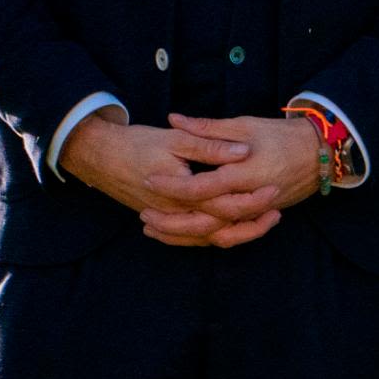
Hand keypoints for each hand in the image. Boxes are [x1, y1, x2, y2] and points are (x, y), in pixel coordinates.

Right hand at [59, 111, 275, 241]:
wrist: (100, 157)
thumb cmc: (138, 144)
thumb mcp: (177, 139)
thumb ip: (211, 145)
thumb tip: (243, 150)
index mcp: (182, 192)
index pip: (224, 204)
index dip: (253, 199)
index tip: (275, 188)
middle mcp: (176, 212)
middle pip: (221, 229)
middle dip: (252, 223)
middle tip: (278, 211)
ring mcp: (169, 220)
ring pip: (208, 238)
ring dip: (238, 233)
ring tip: (265, 221)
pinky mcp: (165, 221)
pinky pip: (193, 239)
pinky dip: (216, 237)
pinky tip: (235, 228)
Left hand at [133, 113, 320, 246]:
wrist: (321, 152)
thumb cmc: (282, 135)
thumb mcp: (245, 125)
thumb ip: (208, 128)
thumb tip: (174, 119)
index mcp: (245, 174)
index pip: (202, 187)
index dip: (173, 186)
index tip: (149, 180)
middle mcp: (251, 199)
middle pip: (206, 220)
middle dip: (173, 221)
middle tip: (144, 215)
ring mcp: (257, 213)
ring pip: (217, 235)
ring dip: (185, 236)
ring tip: (156, 230)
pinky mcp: (261, 218)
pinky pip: (231, 235)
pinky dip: (205, 237)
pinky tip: (184, 234)